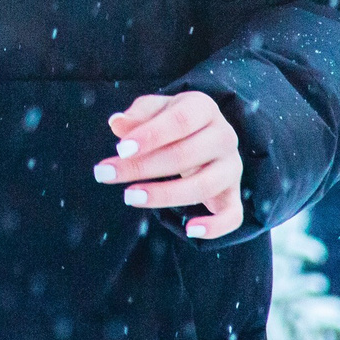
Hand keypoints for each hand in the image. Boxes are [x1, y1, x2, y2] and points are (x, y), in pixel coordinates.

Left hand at [98, 92, 244, 239]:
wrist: (204, 133)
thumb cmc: (172, 120)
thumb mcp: (156, 109)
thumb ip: (138, 115)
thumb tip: (117, 123)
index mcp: (204, 108)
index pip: (180, 121)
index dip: (150, 135)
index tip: (120, 149)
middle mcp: (224, 136)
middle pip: (186, 155)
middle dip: (142, 167)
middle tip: (106, 174)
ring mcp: (231, 167)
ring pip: (204, 186)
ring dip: (164, 195)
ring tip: (129, 196)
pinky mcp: (233, 194)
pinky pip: (233, 215)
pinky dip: (215, 226)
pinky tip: (189, 230)